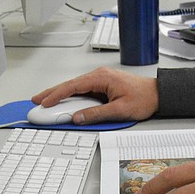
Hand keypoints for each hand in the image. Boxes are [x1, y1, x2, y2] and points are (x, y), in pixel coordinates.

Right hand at [32, 67, 157, 124]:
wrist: (158, 94)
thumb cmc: (144, 98)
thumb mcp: (119, 110)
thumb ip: (96, 114)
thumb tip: (77, 117)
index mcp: (101, 78)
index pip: (72, 86)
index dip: (56, 95)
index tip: (43, 102)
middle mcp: (99, 76)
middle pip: (70, 84)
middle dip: (51, 92)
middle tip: (36, 100)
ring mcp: (101, 80)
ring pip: (75, 87)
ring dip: (60, 94)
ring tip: (45, 102)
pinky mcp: (103, 85)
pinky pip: (82, 90)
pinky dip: (71, 95)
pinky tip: (64, 102)